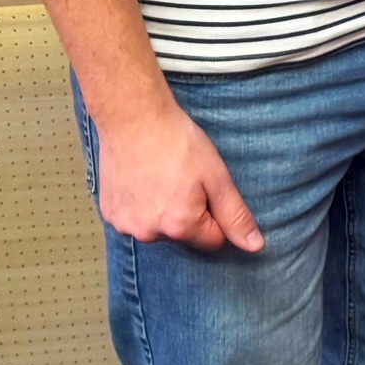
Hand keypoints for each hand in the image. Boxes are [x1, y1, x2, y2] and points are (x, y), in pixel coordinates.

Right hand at [94, 99, 265, 252]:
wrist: (134, 119)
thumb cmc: (177, 142)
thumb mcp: (217, 177)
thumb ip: (235, 215)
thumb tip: (255, 246)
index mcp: (179, 226)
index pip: (212, 240)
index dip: (216, 215)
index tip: (205, 189)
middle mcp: (148, 233)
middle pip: (183, 235)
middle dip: (189, 213)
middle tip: (183, 179)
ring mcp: (124, 225)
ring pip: (158, 228)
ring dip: (163, 211)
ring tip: (161, 178)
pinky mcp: (108, 214)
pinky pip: (135, 218)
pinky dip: (141, 205)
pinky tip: (142, 180)